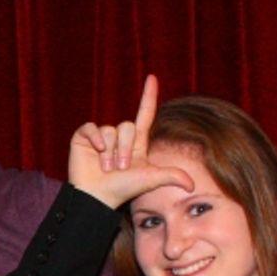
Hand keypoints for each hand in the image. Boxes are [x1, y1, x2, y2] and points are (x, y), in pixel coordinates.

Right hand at [69, 75, 193, 208]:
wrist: (98, 197)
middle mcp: (119, 137)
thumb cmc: (123, 189)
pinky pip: (92, 128)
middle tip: (120, 169)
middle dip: (124, 149)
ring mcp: (101, 137)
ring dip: (109, 152)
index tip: (152, 78)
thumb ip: (172, 176)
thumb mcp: (150, 180)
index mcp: (136, 143)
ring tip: (106, 168)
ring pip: (110, 130)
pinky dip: (95, 139)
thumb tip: (193, 186)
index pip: (145, 113)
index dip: (149, 96)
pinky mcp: (84, 138)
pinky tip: (95, 152)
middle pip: (127, 126)